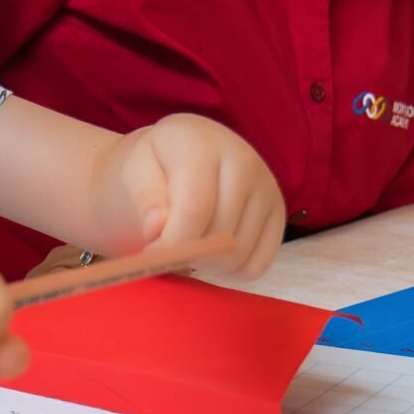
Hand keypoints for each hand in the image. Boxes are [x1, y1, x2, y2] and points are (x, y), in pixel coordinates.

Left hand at [93, 113, 283, 278]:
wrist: (177, 158)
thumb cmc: (152, 166)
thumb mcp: (134, 171)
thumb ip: (143, 197)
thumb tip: (156, 228)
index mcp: (203, 143)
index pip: (195, 208)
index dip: (171, 243)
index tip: (151, 255)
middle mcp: (244, 160)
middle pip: (219, 236)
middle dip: (187, 254)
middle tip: (167, 248)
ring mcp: (267, 187)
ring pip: (238, 255)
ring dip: (206, 264)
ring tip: (188, 243)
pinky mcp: (279, 214)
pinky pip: (257, 265)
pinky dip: (230, 271)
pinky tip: (211, 251)